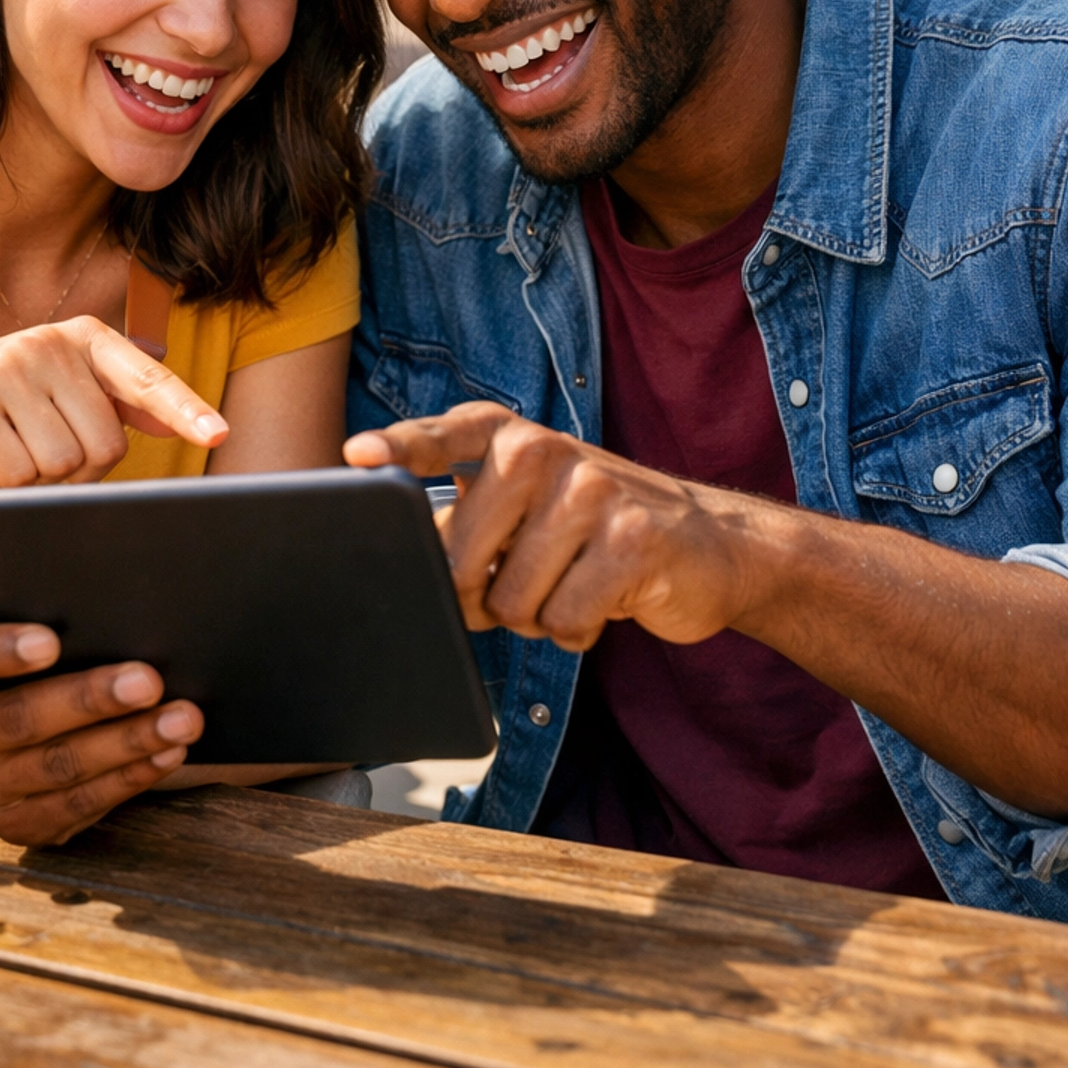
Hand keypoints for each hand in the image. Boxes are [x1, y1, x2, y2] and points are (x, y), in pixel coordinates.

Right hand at [0, 314, 227, 490]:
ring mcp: (5, 368)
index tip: (218, 435)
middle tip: (49, 447)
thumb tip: (178, 421)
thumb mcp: (70, 386)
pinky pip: (18, 475)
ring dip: (45, 476)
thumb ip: (122, 401)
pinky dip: (11, 482)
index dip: (185, 409)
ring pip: (62, 464)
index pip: (147, 378)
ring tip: (19, 445)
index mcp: (87, 337)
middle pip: (104, 445)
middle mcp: (48, 342)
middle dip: (83, 468)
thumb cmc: (17, 399)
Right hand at [0, 601, 204, 844]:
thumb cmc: (27, 650)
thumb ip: (5, 594)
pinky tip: (166, 754)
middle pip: (15, 719)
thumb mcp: (7, 617)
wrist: (25, 719)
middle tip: (148, 680)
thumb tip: (20, 572)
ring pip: (56, 768)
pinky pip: (76, 806)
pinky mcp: (15, 824)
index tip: (50, 641)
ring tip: (180, 718)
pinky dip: (129, 778)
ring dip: (126, 742)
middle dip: (89, 699)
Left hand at [345, 401, 758, 647]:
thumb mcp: (528, 507)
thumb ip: (467, 522)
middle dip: (480, 597)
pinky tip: (603, 602)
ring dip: (536, 616)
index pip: (447, 436)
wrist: (710, 544)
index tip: (357, 456)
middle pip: (462, 559)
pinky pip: (565, 621)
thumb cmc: (594, 529)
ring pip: (513, 601)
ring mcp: (594, 491)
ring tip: (571, 583)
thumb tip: (407, 569)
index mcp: (511, 438)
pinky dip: (577, 631)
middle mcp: (548, 451)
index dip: (401, 448)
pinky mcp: (634, 541)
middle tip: (521, 583)